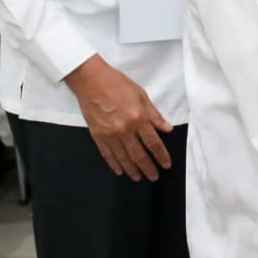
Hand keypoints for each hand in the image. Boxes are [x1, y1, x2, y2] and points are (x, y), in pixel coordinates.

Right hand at [64, 55, 172, 180]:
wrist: (91, 81)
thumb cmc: (117, 84)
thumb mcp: (141, 95)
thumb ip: (154, 115)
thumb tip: (167, 129)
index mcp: (138, 118)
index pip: (153, 143)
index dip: (161, 156)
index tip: (166, 165)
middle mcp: (124, 129)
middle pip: (139, 155)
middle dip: (148, 168)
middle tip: (154, 177)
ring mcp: (109, 135)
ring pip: (123, 158)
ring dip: (132, 170)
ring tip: (139, 177)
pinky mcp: (97, 136)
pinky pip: (108, 155)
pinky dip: (115, 164)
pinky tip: (120, 170)